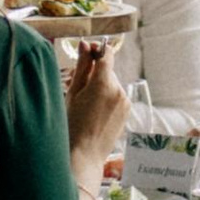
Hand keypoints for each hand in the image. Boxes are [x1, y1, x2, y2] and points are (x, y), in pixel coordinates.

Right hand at [65, 42, 129, 178]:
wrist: (84, 155)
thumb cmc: (72, 124)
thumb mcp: (73, 93)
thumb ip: (82, 66)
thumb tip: (85, 44)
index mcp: (104, 83)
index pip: (107, 54)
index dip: (97, 50)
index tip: (86, 52)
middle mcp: (118, 90)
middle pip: (107, 70)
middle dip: (94, 73)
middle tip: (76, 85)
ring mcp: (125, 102)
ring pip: (111, 84)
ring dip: (100, 86)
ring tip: (84, 102)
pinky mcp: (126, 112)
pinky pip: (116, 96)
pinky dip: (106, 98)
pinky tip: (93, 111)